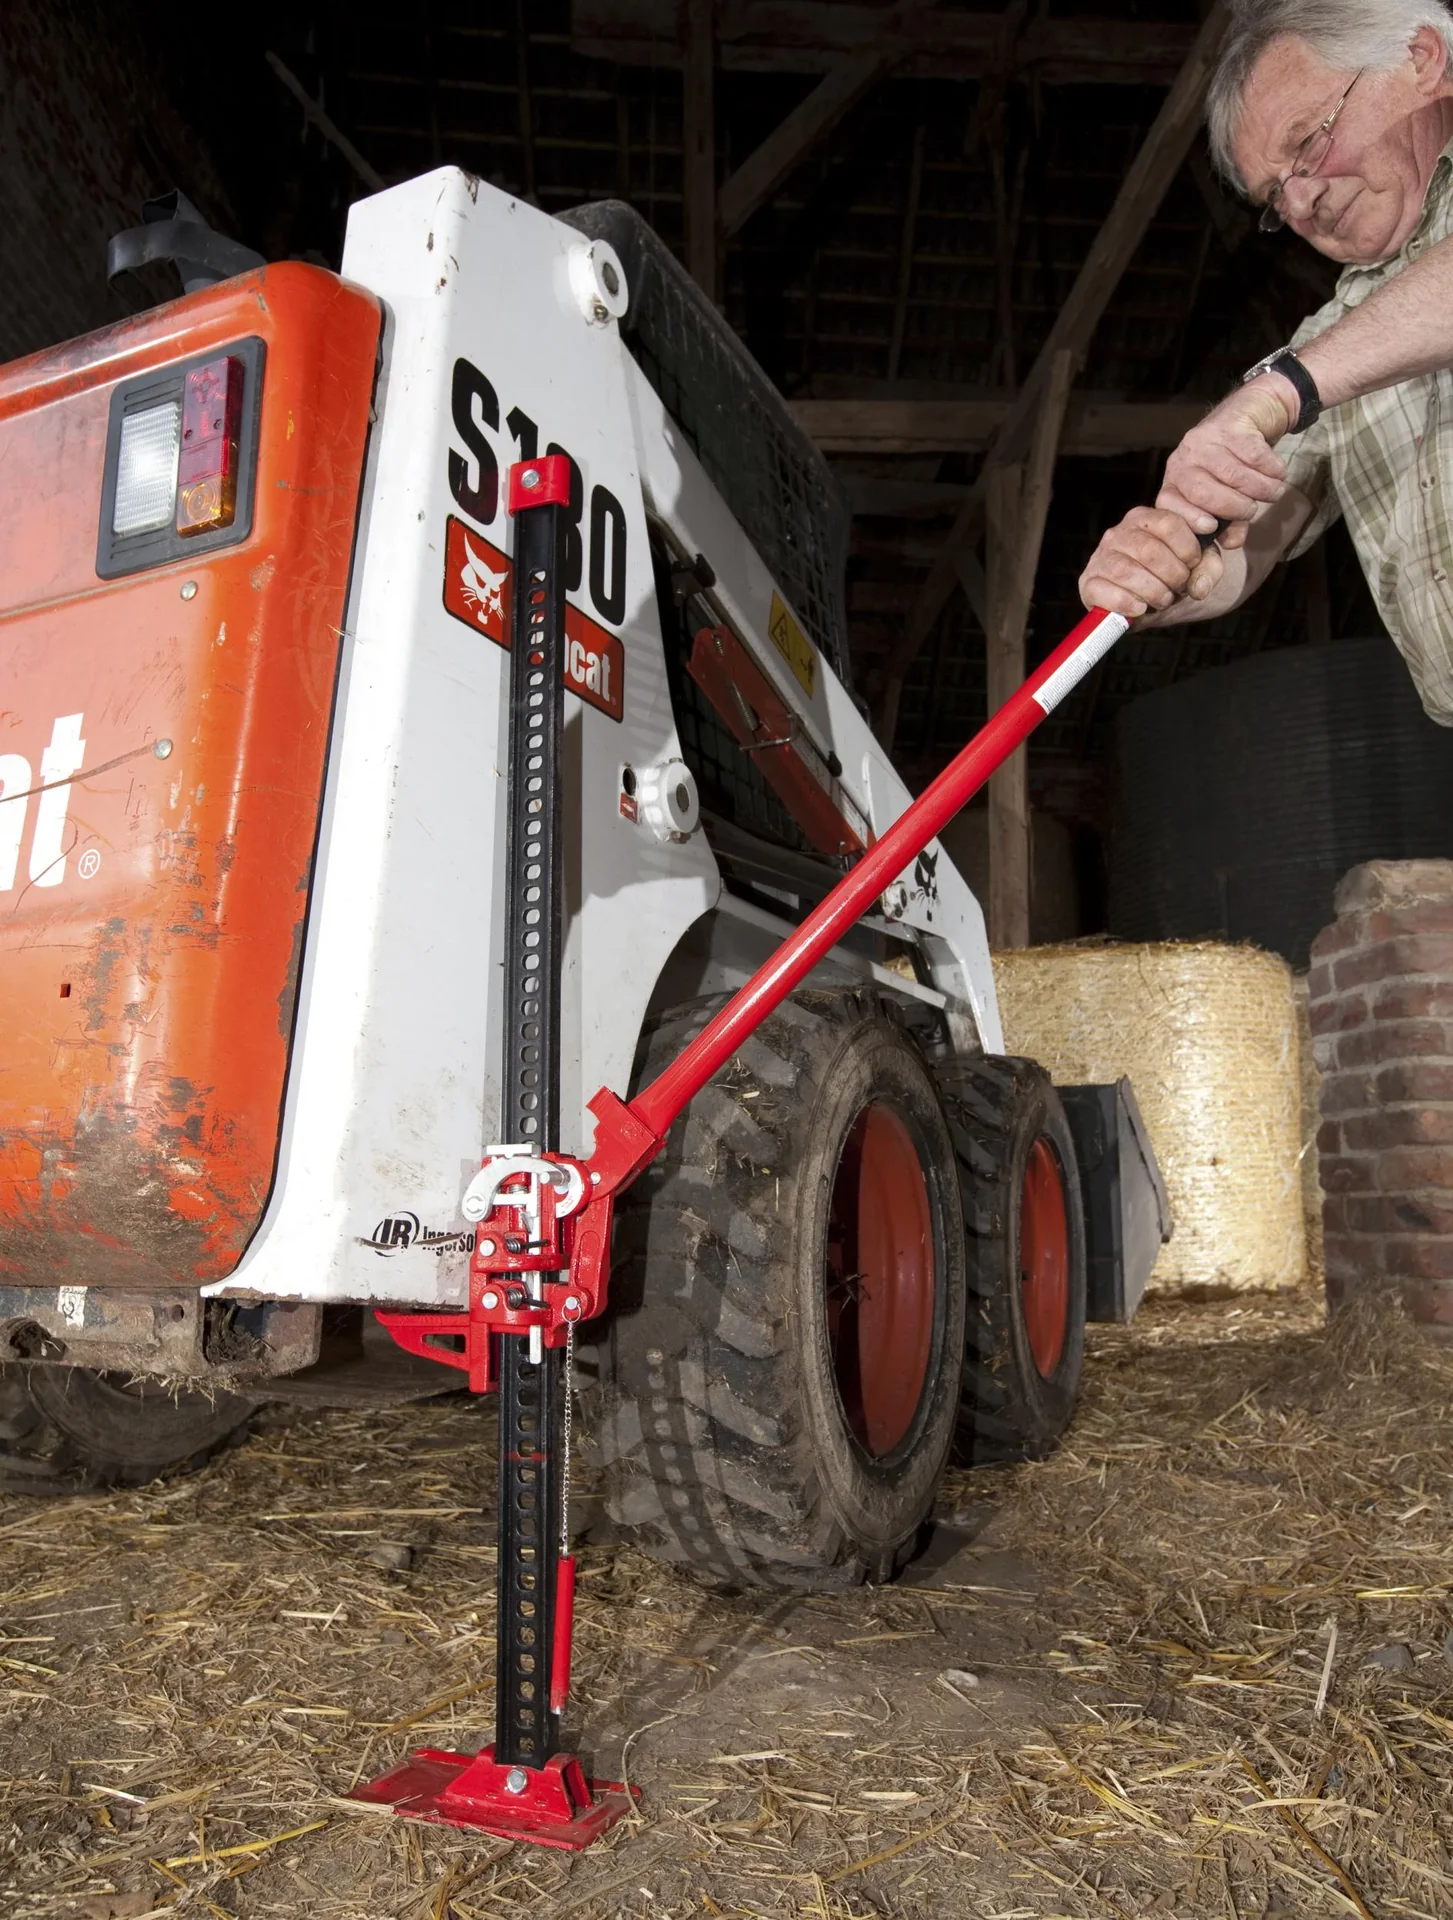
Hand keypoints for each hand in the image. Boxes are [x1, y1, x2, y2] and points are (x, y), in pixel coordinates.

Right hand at [1078, 506, 1222, 619]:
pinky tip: (1140, 608)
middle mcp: (1118, 533)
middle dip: (1173, 575)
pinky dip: (1126, 603)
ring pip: (1126, 571)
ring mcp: (1100, 557)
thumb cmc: (1172, 577)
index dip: (1188, 549)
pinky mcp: (1088, 583)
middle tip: (1179, 588)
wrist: (1149, 603)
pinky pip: (1103, 591)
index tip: (1194, 565)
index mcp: (1144, 519)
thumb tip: (1198, 587)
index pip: (1168, 524)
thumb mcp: (1199, 567)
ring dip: (1153, 591)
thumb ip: (1208, 569)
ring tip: (1163, 600)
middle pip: (1150, 550)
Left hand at [1157, 380, 1292, 542]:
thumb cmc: (1238, 463)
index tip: (1212, 527)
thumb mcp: (1230, 495)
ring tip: (1274, 491)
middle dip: (1233, 507)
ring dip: (1261, 489)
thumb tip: (1233, 543)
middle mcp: (1185, 458)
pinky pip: (1255, 456)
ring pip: (1233, 476)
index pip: (1169, 504)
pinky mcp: (1230, 425)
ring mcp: (1205, 439)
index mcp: (1176, 480)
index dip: (1189, 519)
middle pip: (1202, 493)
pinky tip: (1277, 471)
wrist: (1254, 411)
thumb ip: (1231, 523)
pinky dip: (1272, 469)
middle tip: (1252, 509)